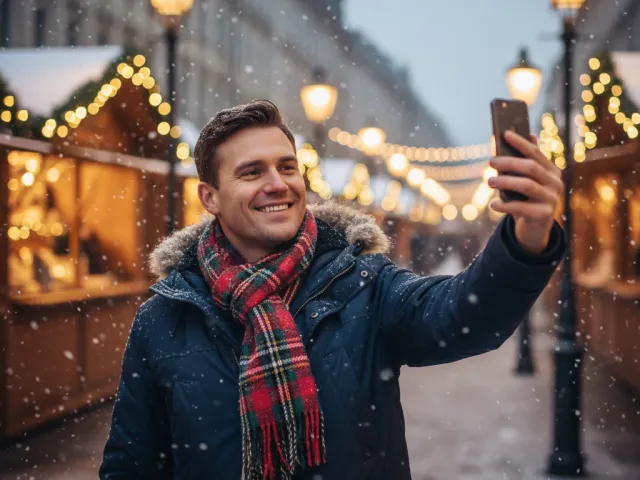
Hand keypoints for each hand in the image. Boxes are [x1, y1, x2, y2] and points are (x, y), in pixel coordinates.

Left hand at [488, 131, 563, 254]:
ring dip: (505, 182)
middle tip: (491, 162)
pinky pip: (521, 208)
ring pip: (527, 185)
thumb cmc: (527, 200)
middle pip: (531, 167)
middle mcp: (555, 183)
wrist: (535, 229)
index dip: (520, 143)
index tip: (505, 134)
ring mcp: (552, 199)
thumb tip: (527, 136)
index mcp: (551, 171)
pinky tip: (493, 204)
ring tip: (489, 181)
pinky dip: (505, 205)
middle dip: (509, 163)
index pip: (535, 153)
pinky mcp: (544, 215)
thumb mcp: (526, 181)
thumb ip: (525, 163)